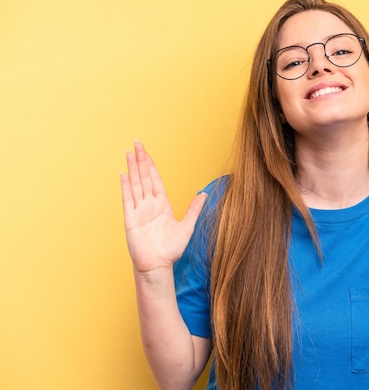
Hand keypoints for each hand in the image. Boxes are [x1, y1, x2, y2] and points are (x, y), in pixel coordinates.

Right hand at [120, 141, 206, 273]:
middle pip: (144, 177)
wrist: (158, 265)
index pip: (156, 180)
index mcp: (162, 205)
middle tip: (137, 143)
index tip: (147, 152)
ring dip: (133, 168)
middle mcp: (149, 204)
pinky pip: (128, 198)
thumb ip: (194, 209)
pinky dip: (126, 186)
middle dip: (141, 160)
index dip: (152, 165)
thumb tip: (204, 195)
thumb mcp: (187, 226)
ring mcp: (139, 210)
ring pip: (136, 184)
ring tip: (129, 152)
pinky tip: (123, 173)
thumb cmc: (171, 250)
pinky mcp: (131, 218)